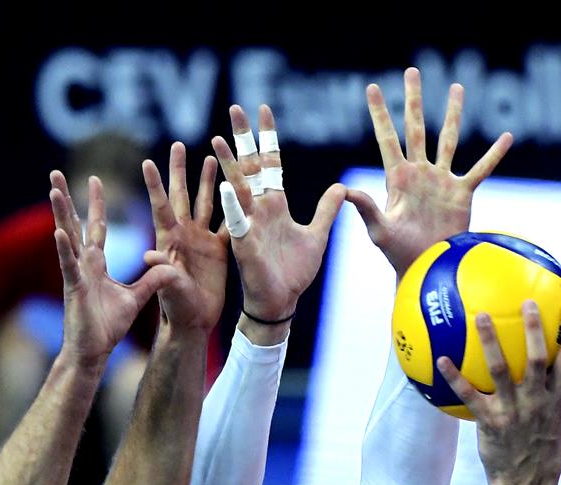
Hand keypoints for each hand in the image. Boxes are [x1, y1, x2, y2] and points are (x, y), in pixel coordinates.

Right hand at [50, 171, 177, 364]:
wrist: (93, 351)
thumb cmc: (108, 326)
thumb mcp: (136, 298)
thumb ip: (151, 280)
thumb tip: (168, 266)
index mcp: (96, 263)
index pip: (97, 227)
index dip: (97, 204)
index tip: (95, 179)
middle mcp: (83, 263)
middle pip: (76, 223)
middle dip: (67, 197)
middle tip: (56, 171)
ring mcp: (76, 274)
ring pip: (67, 237)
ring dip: (60, 213)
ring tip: (53, 189)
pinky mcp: (75, 288)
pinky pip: (69, 265)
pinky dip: (65, 248)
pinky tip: (59, 231)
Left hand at [142, 143, 226, 331]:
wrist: (194, 320)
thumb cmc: (176, 307)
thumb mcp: (168, 289)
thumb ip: (161, 272)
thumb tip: (148, 256)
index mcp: (169, 241)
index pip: (160, 207)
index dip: (155, 186)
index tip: (148, 162)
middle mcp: (184, 235)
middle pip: (182, 195)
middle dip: (179, 170)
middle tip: (178, 144)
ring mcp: (201, 240)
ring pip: (206, 203)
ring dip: (208, 181)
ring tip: (212, 156)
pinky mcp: (218, 250)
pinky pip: (227, 223)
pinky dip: (232, 206)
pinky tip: (239, 188)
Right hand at [213, 104, 344, 321]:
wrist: (282, 300)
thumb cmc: (294, 271)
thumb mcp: (317, 235)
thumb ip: (326, 210)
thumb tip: (342, 187)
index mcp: (275, 205)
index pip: (271, 163)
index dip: (267, 138)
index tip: (263, 109)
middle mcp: (258, 209)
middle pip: (250, 167)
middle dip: (243, 139)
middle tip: (235, 108)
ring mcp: (248, 224)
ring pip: (237, 189)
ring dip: (230, 166)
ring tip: (218, 140)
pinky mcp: (244, 243)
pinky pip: (236, 222)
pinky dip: (232, 206)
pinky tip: (227, 187)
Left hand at [347, 67, 513, 278]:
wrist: (426, 267)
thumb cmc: (399, 253)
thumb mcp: (379, 230)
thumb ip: (366, 208)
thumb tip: (345, 190)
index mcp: (397, 178)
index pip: (387, 138)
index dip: (380, 113)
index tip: (373, 87)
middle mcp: (419, 172)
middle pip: (416, 128)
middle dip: (414, 100)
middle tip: (412, 71)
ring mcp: (441, 181)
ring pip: (448, 139)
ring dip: (452, 114)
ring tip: (456, 88)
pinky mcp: (462, 194)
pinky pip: (481, 169)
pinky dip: (493, 154)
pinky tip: (505, 137)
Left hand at [437, 299, 560, 484]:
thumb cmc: (547, 454)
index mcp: (559, 398)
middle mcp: (539, 401)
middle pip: (539, 358)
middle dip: (534, 328)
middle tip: (527, 301)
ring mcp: (515, 411)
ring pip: (502, 370)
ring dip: (490, 341)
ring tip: (480, 316)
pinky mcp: (491, 422)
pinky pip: (470, 395)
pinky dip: (454, 377)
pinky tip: (441, 360)